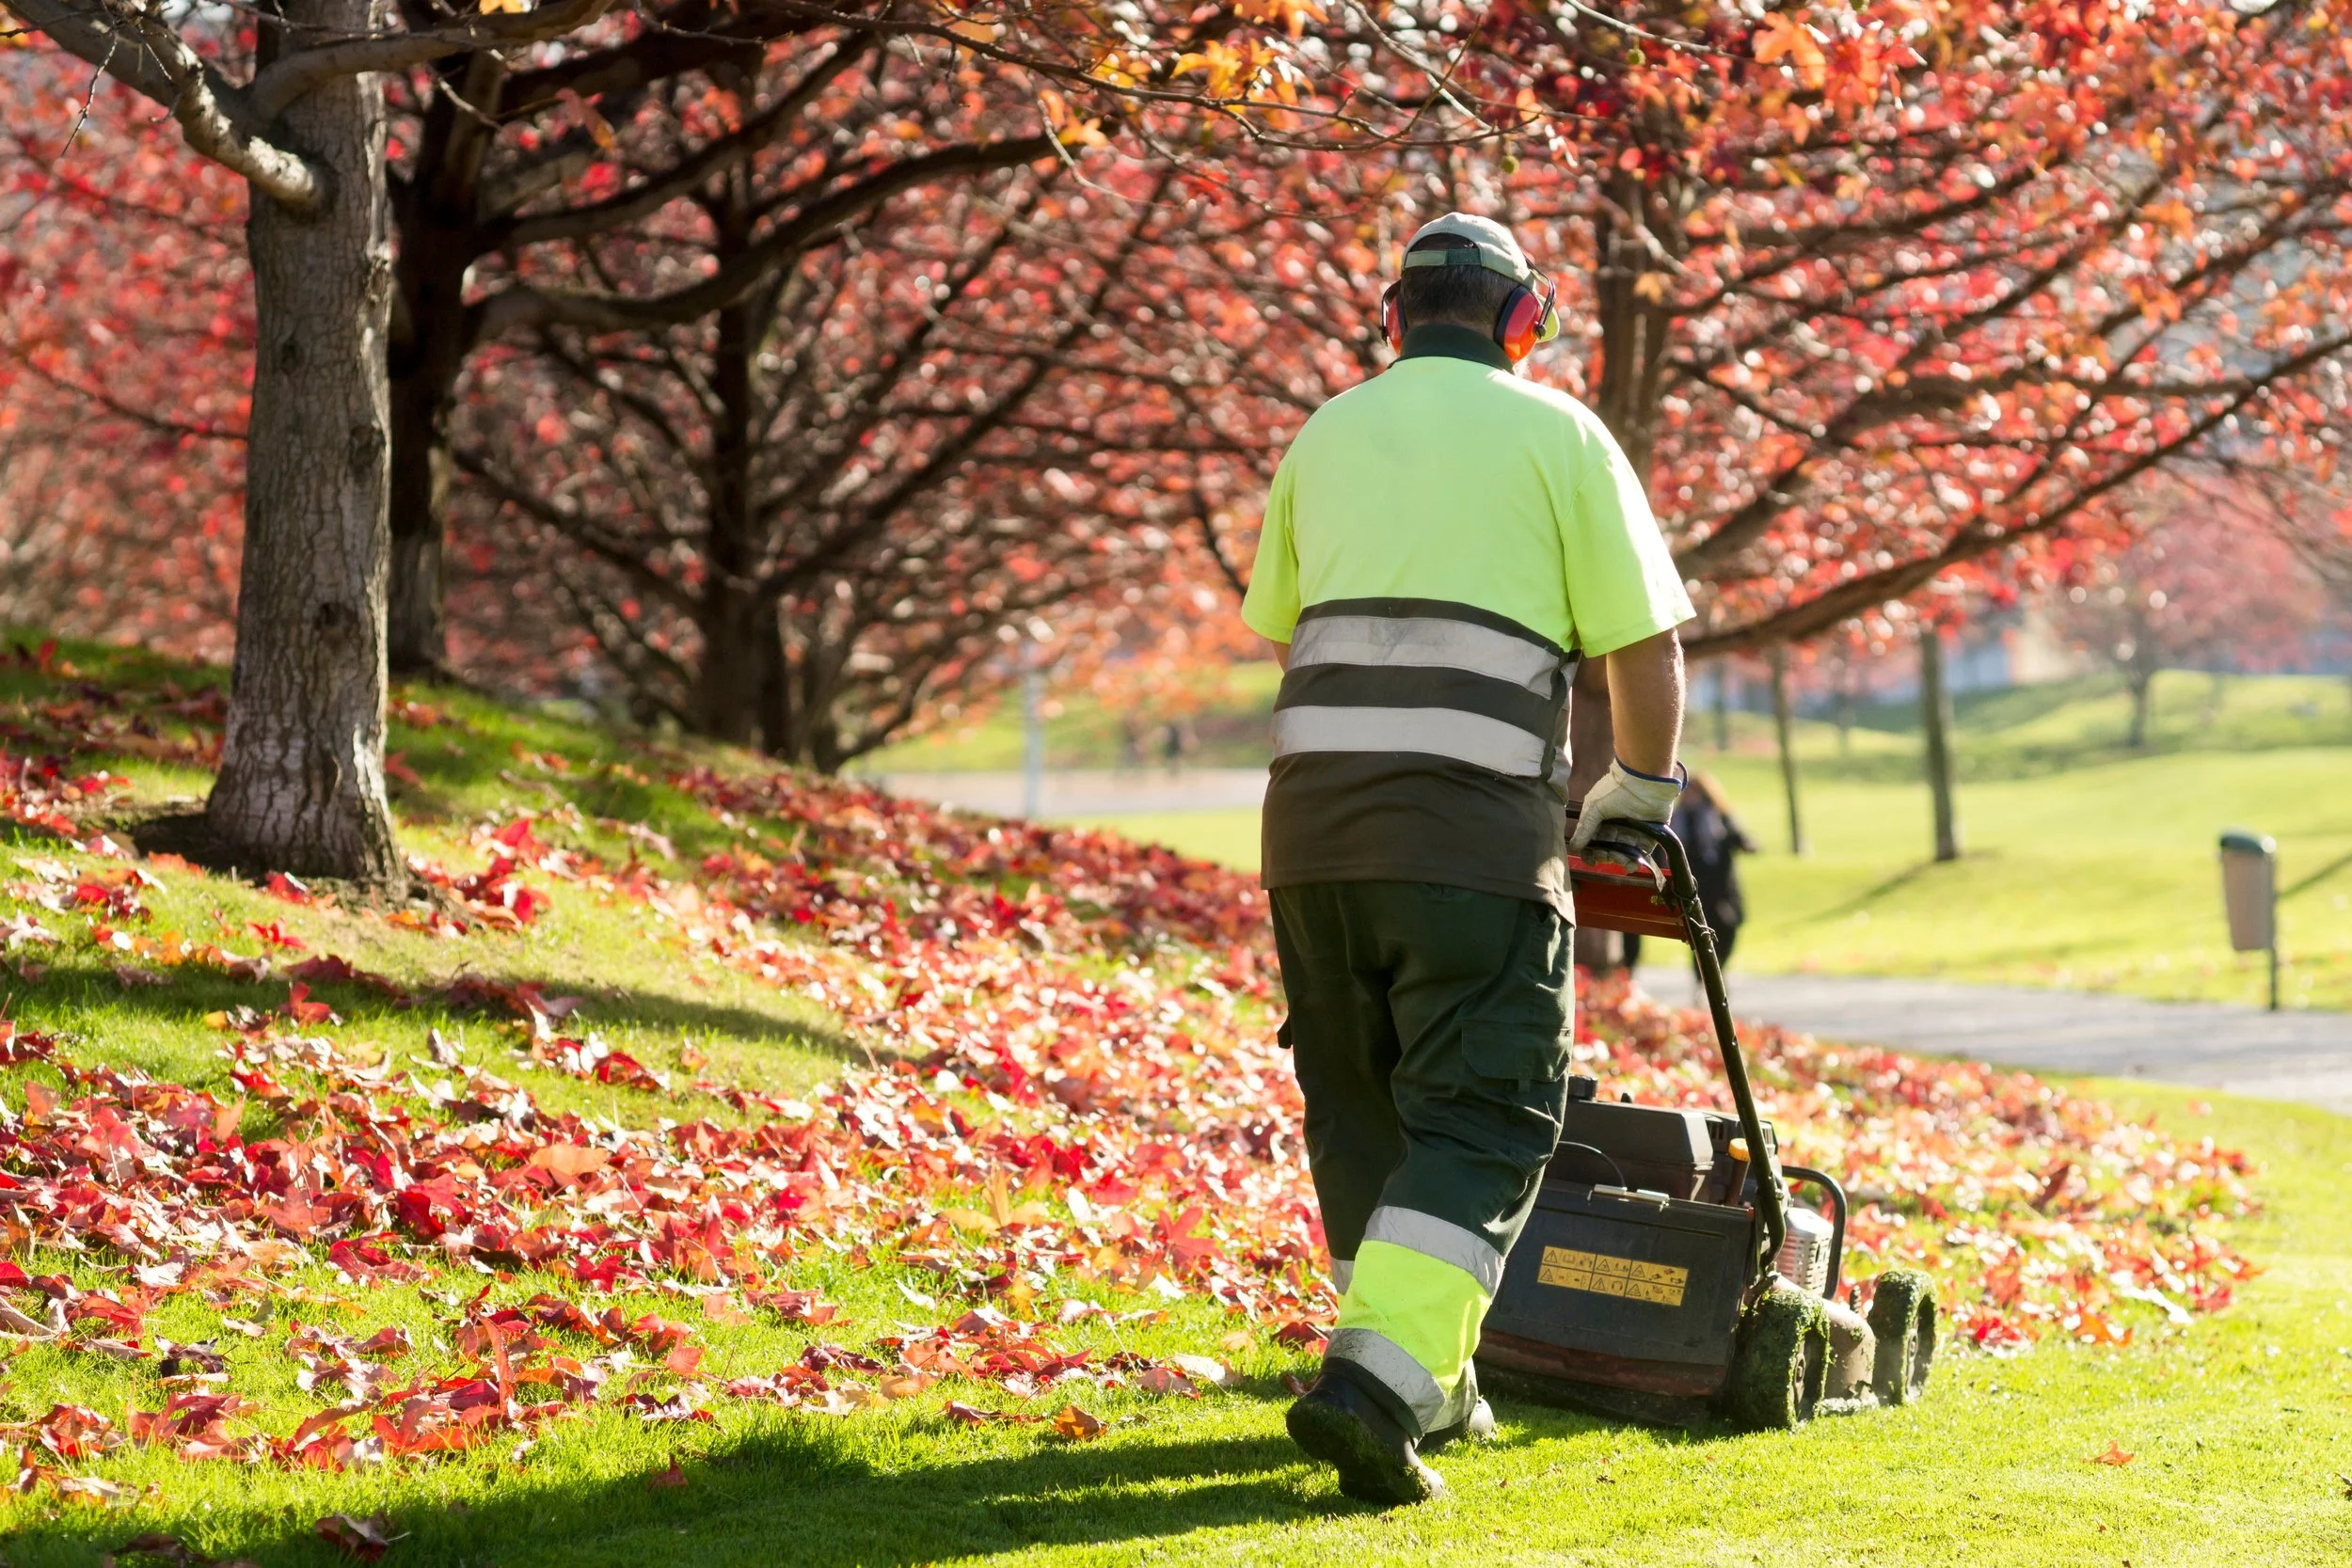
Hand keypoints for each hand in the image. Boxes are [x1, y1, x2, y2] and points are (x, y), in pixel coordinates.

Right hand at [1568, 759, 1684, 851]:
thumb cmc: (1616, 791)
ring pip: (1624, 852)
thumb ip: (1585, 828)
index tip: (1591, 860)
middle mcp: (1616, 826)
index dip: (1591, 851)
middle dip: (1606, 855)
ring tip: (1621, 859)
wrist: (1644, 781)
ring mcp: (1633, 831)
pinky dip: (1637, 860)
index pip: (1593, 840)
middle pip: (1609, 848)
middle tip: (1606, 856)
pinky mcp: (1649, 834)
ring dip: (1621, 859)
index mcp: (1601, 819)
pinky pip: (1642, 852)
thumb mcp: (1595, 808)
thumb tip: (1574, 846)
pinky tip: (1632, 865)